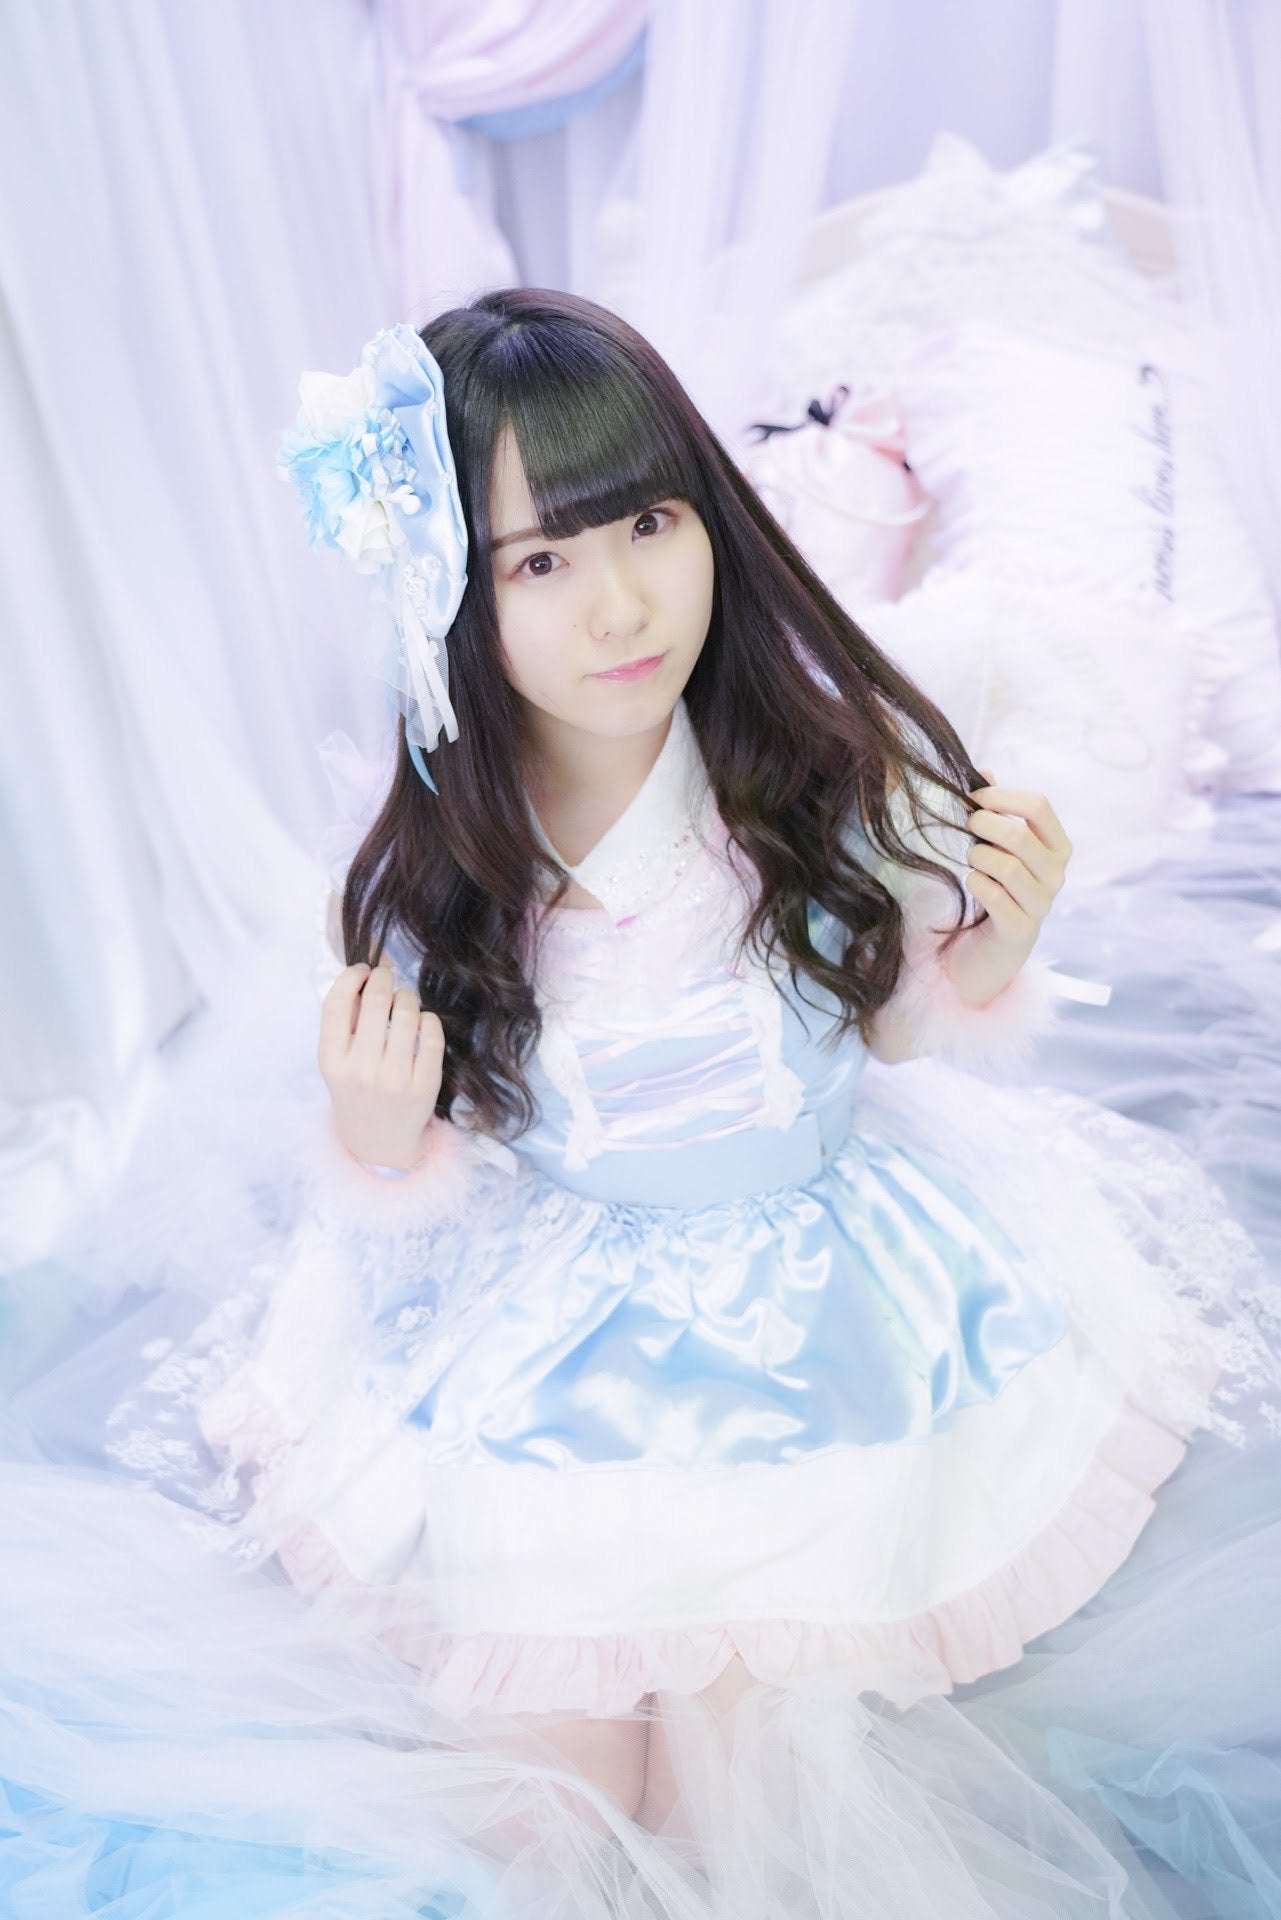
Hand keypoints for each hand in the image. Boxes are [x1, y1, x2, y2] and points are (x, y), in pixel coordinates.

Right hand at [319, 953, 444, 1169]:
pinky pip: (432, 1033)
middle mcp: (361, 1071)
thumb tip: (369, 970)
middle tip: (387, 977)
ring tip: (404, 1003)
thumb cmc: (356, 1089)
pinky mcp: (425, 1085)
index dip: (351, 977)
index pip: (336, 1004)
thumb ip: (346, 1021)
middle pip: (376, 1001)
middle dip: (384, 979)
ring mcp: (395, 1079)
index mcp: (332, 1061)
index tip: (363, 970)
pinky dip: (428, 1020)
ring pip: (408, 1013)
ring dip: (407, 998)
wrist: (379, 1142)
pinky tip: (421, 1023)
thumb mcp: (337, 1061)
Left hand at [962, 771, 1072, 960]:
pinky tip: (973, 882)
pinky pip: (992, 895)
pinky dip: (975, 882)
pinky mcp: (1020, 929)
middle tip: (967, 826)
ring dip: (978, 856)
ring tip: (973, 859)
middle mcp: (1057, 874)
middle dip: (984, 825)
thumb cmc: (999, 882)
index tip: (975, 798)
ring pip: (1005, 866)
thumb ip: (995, 809)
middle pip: (1019, 836)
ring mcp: (1042, 903)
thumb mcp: (999, 843)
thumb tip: (984, 772)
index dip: (1002, 796)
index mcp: (1058, 846)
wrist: (996, 942)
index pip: (1039, 806)